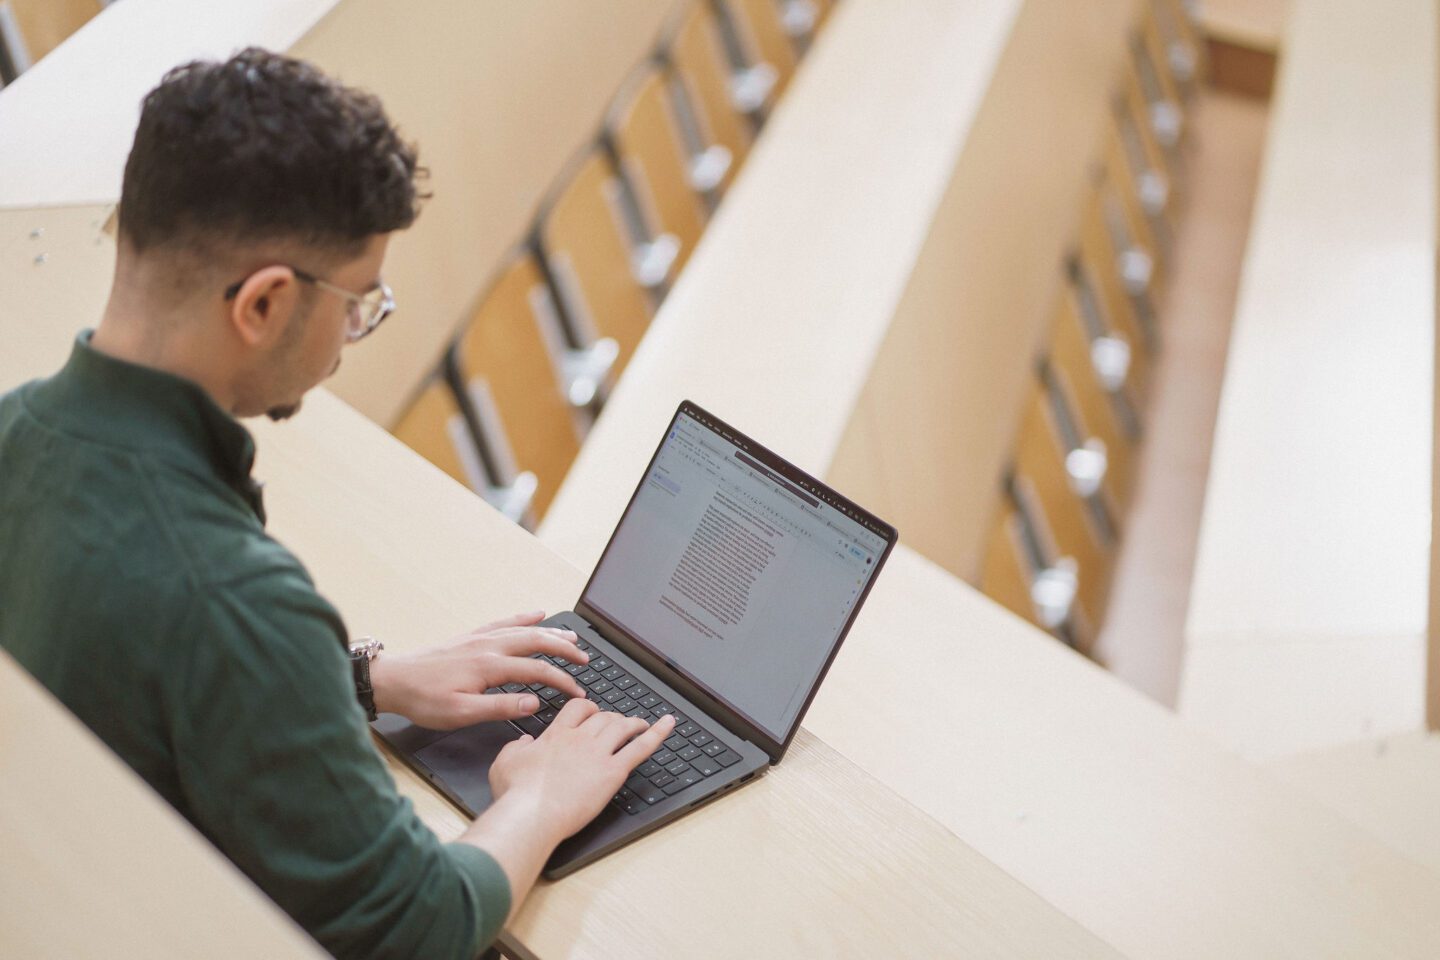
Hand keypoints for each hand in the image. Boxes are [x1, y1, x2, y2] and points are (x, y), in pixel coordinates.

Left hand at [368, 611, 589, 729]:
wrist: (393, 680)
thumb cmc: (424, 699)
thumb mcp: (461, 713)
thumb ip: (500, 707)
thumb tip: (533, 702)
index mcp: (490, 666)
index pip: (537, 670)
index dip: (562, 680)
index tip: (578, 691)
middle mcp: (489, 646)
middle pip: (537, 642)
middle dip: (564, 649)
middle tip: (585, 658)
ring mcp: (480, 638)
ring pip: (524, 629)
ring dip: (551, 631)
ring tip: (572, 636)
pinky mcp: (471, 636)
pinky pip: (504, 621)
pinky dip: (524, 617)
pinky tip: (536, 613)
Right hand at [488, 698, 676, 842]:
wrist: (531, 813)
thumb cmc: (516, 794)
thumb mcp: (503, 763)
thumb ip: (515, 748)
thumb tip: (525, 741)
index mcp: (555, 736)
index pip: (577, 710)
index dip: (588, 708)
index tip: (591, 712)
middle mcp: (579, 739)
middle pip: (603, 716)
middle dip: (611, 717)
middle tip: (617, 724)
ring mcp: (598, 753)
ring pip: (622, 726)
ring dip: (634, 722)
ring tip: (641, 724)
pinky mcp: (613, 772)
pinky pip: (641, 747)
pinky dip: (658, 733)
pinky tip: (669, 725)